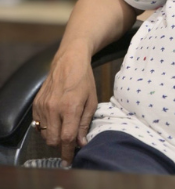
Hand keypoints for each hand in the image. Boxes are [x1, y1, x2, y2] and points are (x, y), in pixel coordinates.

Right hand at [32, 49, 97, 165]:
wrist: (69, 61)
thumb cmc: (84, 80)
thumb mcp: (92, 100)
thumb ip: (85, 123)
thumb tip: (81, 142)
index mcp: (70, 108)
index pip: (66, 138)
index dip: (68, 152)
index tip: (69, 160)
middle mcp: (54, 108)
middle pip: (53, 140)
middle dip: (61, 145)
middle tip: (69, 142)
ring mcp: (43, 106)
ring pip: (45, 133)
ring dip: (54, 136)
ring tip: (64, 128)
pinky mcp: (36, 103)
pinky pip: (38, 124)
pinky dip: (46, 127)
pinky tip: (55, 120)